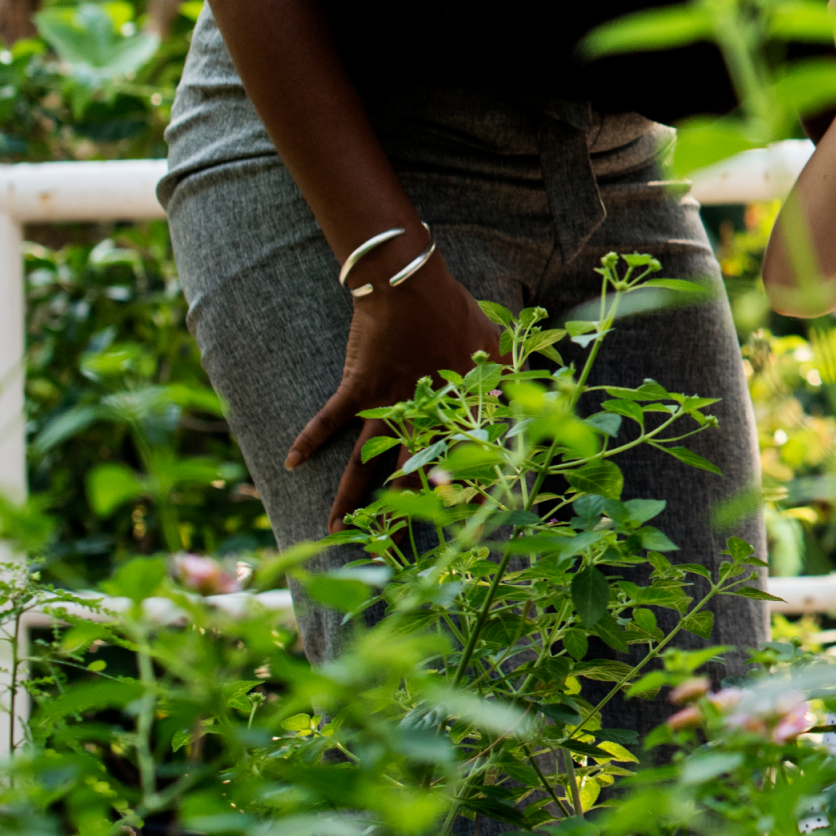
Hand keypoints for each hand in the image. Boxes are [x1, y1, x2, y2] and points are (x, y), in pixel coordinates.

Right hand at [284, 253, 499, 528]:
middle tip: (390, 549)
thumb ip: (514, 378)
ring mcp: (385, 403)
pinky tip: (290, 462)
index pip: (462, 463)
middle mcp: (421, 416)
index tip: (462, 526)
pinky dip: (308, 438)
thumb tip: (545, 393)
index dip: (463, 493)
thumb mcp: (498, 347)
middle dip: (399, 513)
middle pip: (409, 475)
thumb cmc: (458, 313)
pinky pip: (328, 419)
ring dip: (350, 497)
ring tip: (338, 531)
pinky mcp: (357, 387)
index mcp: (456, 410)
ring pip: (364, 461)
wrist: (411, 285)